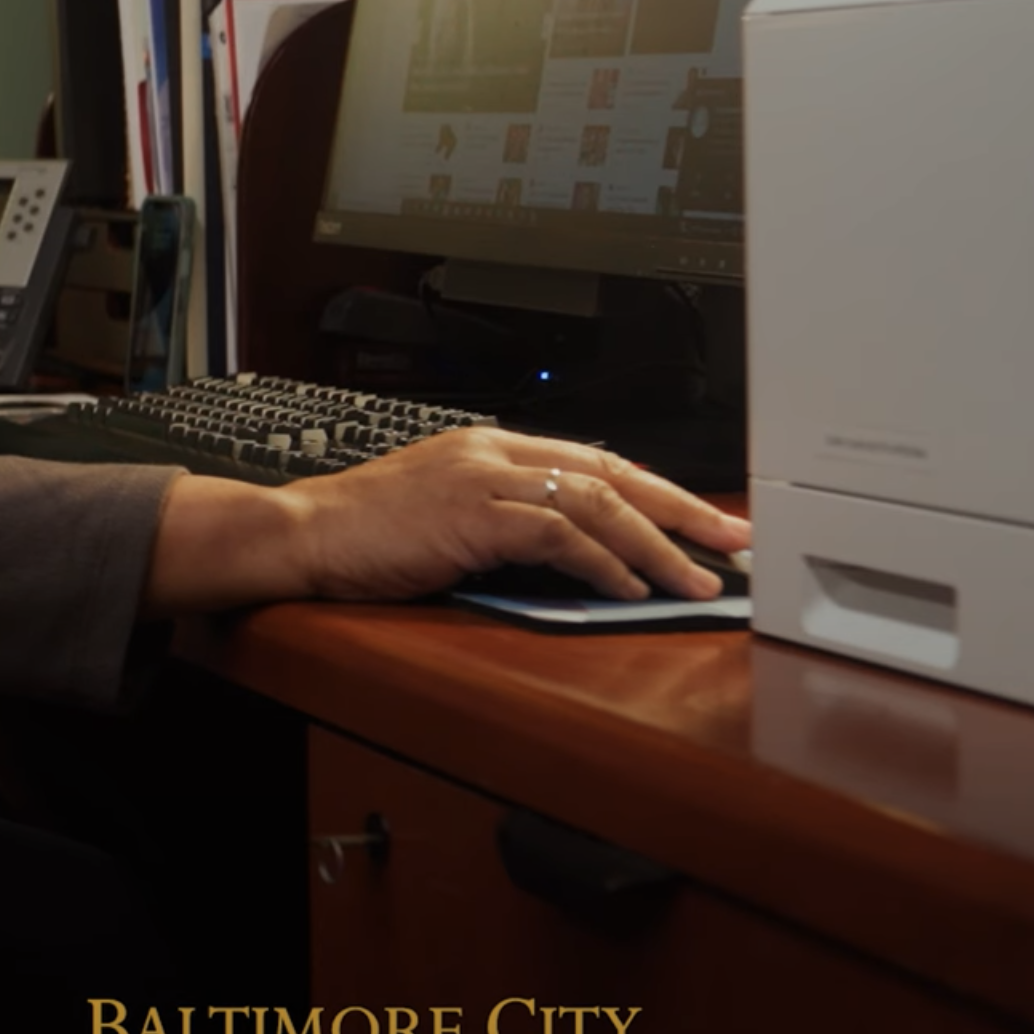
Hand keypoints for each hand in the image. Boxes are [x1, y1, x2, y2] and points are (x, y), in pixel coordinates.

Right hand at [146, 429, 751, 612]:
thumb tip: (570, 552)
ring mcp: (484, 478)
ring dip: (656, 545)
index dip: (656, 490)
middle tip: (733, 539)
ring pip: (597, 502)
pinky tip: (627, 588)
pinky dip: (604, 563)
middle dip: (682, 509)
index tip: (699, 519)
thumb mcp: (441, 512)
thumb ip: (502, 518)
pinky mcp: (474, 514)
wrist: (301, 533)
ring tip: (694, 579)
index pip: (594, 458)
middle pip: (612, 471)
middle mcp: (493, 451)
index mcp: (488, 445)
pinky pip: (561, 535)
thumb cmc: (361, 532)